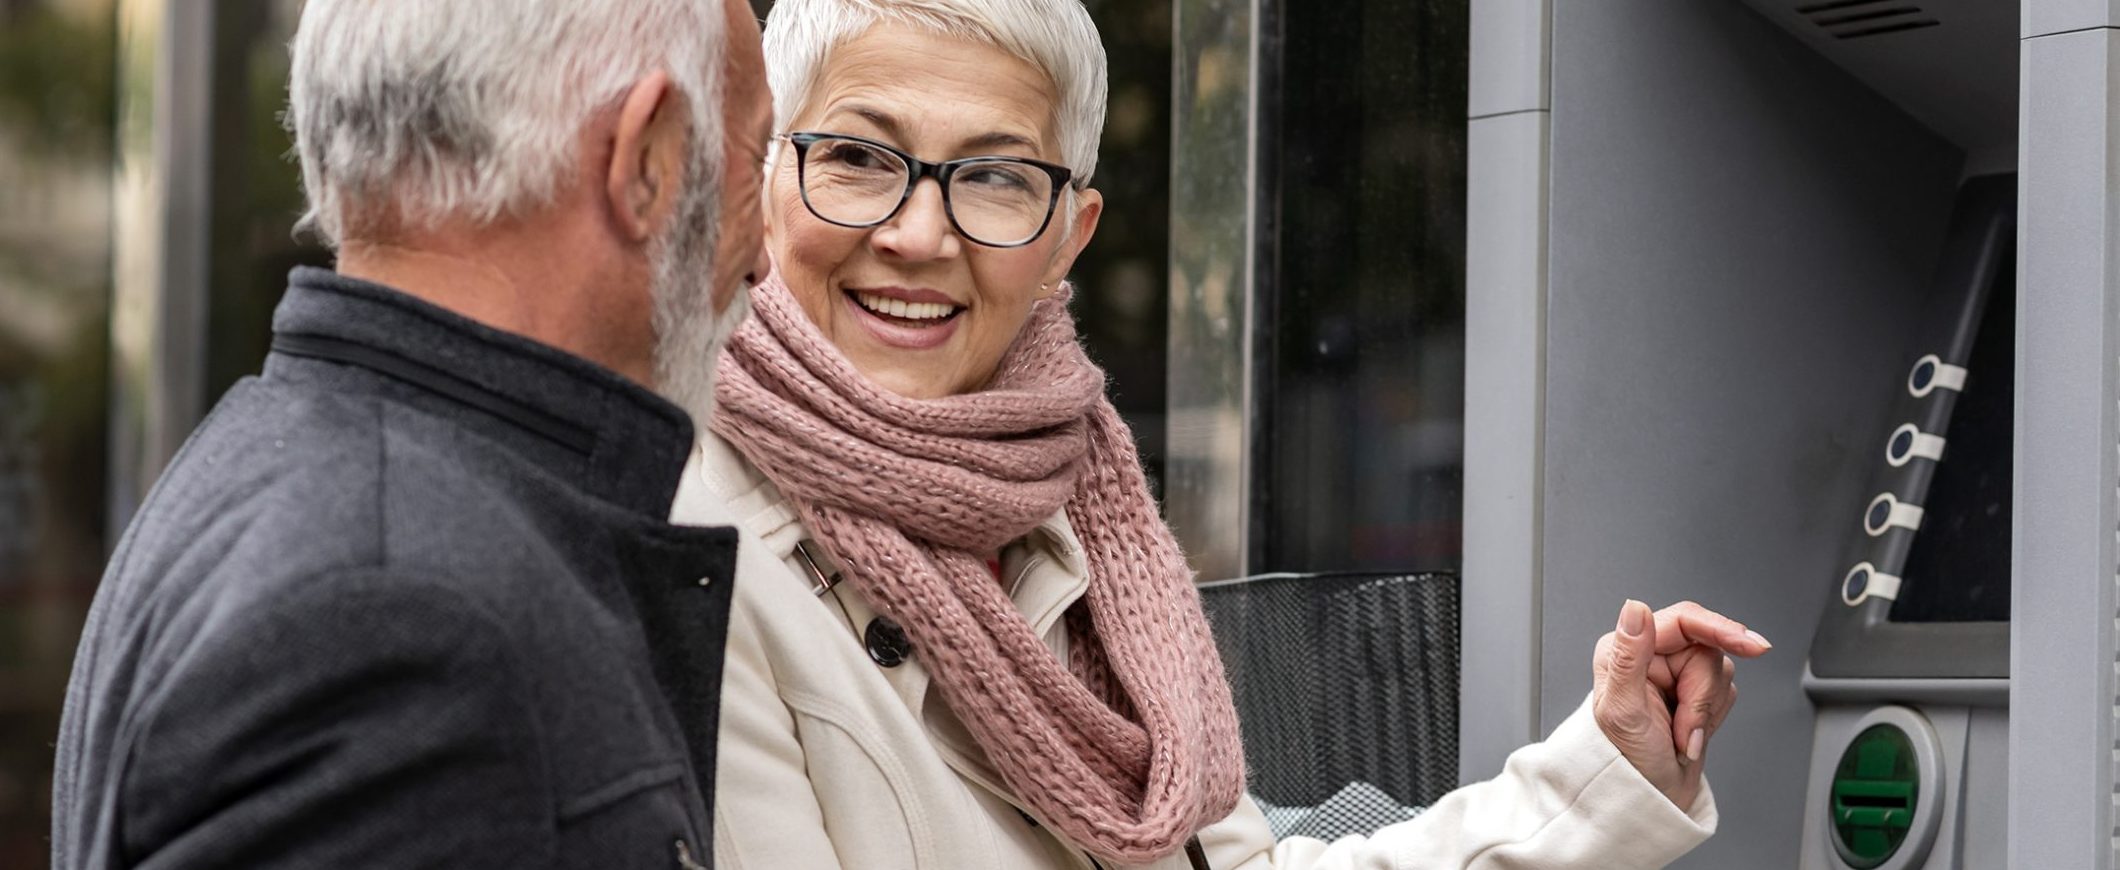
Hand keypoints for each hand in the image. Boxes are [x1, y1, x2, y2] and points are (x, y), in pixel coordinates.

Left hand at [1590, 600, 1769, 809]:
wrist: (1649, 796)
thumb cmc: (1626, 760)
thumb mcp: (1622, 711)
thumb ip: (1628, 657)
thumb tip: (1635, 608)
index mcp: (1625, 649)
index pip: (1683, 621)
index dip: (1721, 629)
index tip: (1753, 645)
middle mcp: (1650, 654)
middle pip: (1708, 650)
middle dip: (1701, 695)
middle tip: (1684, 729)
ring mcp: (1676, 673)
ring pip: (1721, 672)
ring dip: (1705, 712)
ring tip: (1681, 737)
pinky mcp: (1697, 691)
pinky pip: (1726, 692)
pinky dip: (1712, 719)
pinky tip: (1690, 735)